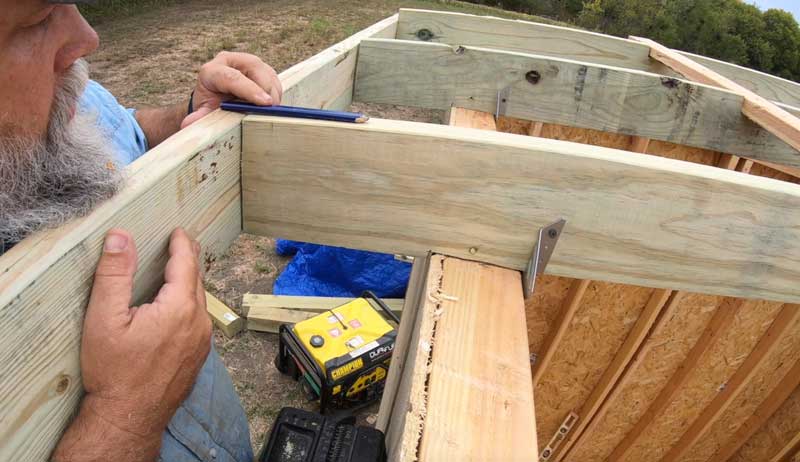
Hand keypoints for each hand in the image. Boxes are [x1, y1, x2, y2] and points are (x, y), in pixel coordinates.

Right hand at [54, 228, 211, 460]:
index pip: (185, 264)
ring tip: (178, 271)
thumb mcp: (104, 319)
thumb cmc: (114, 372)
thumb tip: (120, 237)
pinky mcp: (198, 357)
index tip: (178, 231)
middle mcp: (198, 323)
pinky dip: (189, 306)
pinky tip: (176, 309)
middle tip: (180, 245)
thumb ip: (113, 274)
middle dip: (187, 260)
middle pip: (196, 282)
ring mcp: (202, 342)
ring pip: (199, 303)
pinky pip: (198, 321)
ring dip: (189, 284)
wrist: (128, 418)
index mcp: (179, 308)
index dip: (181, 244)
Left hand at [182, 51, 281, 127]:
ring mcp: (246, 62)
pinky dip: (276, 92)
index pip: (232, 78)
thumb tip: (189, 124)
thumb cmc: (210, 107)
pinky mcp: (260, 67)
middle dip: (267, 90)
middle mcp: (229, 61)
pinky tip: (269, 104)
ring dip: (273, 92)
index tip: (266, 103)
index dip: (250, 90)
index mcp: (211, 71)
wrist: (215, 100)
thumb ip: (199, 117)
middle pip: (255, 69)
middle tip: (272, 110)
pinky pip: (274, 77)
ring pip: (267, 72)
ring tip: (269, 110)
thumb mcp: (204, 113)